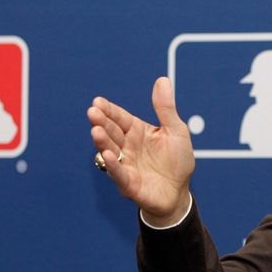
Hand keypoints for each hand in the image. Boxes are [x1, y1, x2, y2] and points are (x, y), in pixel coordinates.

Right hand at [88, 77, 194, 225]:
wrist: (179, 192)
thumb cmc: (177, 160)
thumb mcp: (176, 131)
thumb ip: (166, 108)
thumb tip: (162, 80)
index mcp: (137, 132)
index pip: (120, 118)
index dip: (109, 110)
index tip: (97, 101)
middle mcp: (127, 147)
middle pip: (112, 132)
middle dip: (101, 122)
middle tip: (92, 112)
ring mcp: (125, 165)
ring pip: (110, 151)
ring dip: (102, 141)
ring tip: (96, 130)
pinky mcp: (128, 184)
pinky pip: (118, 173)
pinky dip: (112, 165)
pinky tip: (108, 154)